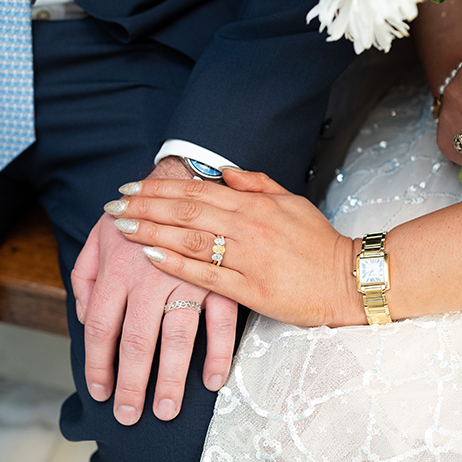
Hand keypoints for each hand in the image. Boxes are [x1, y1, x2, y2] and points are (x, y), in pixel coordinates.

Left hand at [71, 158, 237, 424]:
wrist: (184, 179)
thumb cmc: (137, 215)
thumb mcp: (99, 237)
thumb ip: (85, 277)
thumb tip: (83, 317)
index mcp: (116, 268)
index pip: (100, 327)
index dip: (98, 365)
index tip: (100, 393)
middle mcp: (149, 276)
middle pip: (136, 340)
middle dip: (132, 384)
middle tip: (130, 416)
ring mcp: (187, 277)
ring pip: (177, 336)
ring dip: (173, 378)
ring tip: (167, 409)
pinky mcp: (218, 277)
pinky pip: (221, 321)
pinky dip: (219, 352)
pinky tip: (213, 380)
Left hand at [104, 169, 364, 327]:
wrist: (348, 279)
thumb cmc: (318, 242)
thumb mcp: (291, 202)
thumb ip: (256, 184)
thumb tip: (224, 172)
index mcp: (256, 204)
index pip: (197, 191)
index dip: (160, 188)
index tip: (131, 188)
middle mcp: (249, 226)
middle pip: (186, 212)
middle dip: (145, 206)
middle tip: (114, 205)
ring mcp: (249, 258)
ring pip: (191, 240)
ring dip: (152, 231)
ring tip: (122, 227)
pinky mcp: (251, 290)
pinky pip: (206, 275)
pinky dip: (176, 265)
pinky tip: (150, 257)